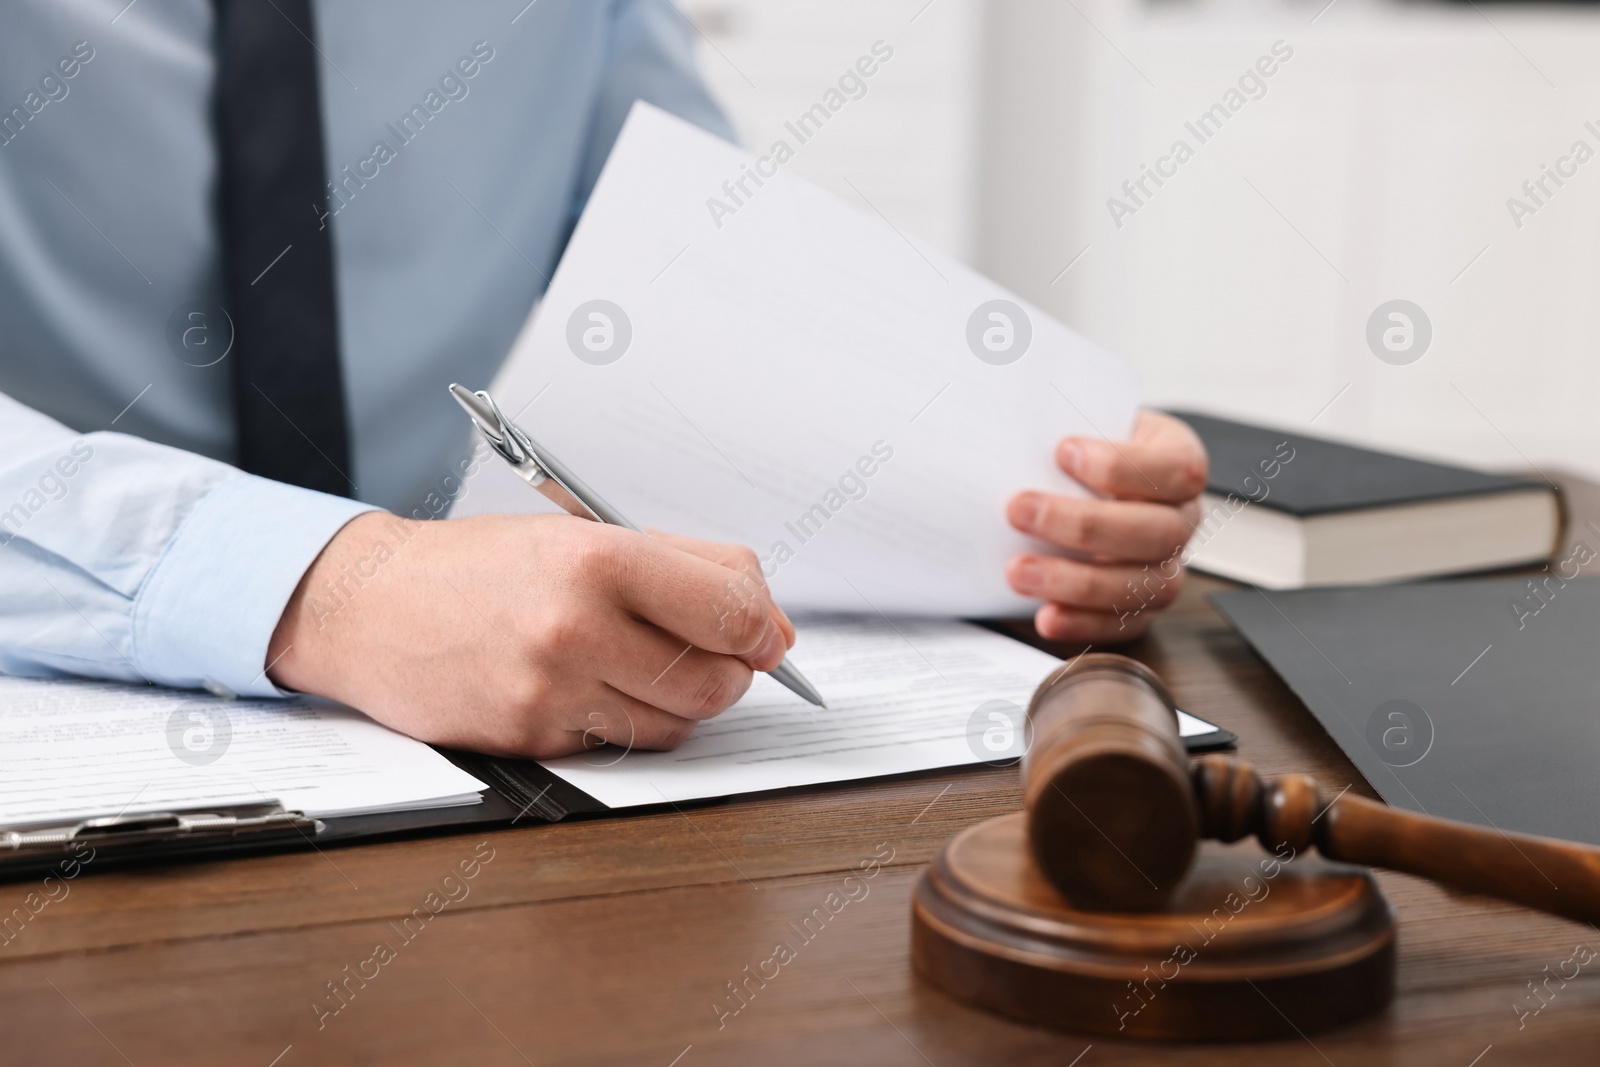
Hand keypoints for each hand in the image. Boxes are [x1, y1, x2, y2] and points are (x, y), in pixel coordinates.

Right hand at [266, 512, 794, 757]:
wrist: (369, 605)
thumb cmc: (481, 566)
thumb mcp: (585, 533)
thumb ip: (689, 569)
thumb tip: (771, 629)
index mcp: (598, 558)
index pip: (731, 608)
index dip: (762, 627)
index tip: (764, 634)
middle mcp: (575, 626)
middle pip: (716, 680)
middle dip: (730, 672)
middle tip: (711, 654)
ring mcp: (551, 690)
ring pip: (678, 724)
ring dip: (682, 702)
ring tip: (646, 666)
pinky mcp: (532, 738)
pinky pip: (622, 745)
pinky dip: (628, 723)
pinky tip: (594, 687)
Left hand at [1004, 410, 1206, 641]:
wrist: (1077, 482)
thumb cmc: (1082, 449)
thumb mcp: (1083, 421)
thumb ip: (1064, 427)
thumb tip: (1014, 438)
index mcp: (1178, 461)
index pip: (1176, 469)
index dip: (1122, 465)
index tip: (1063, 451)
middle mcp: (1182, 517)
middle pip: (1157, 531)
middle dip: (1083, 524)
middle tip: (1019, 511)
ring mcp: (1168, 565)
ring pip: (1144, 585)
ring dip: (1076, 581)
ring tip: (1019, 572)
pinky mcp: (1143, 605)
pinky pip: (1124, 624)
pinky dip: (1083, 623)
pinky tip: (1045, 616)